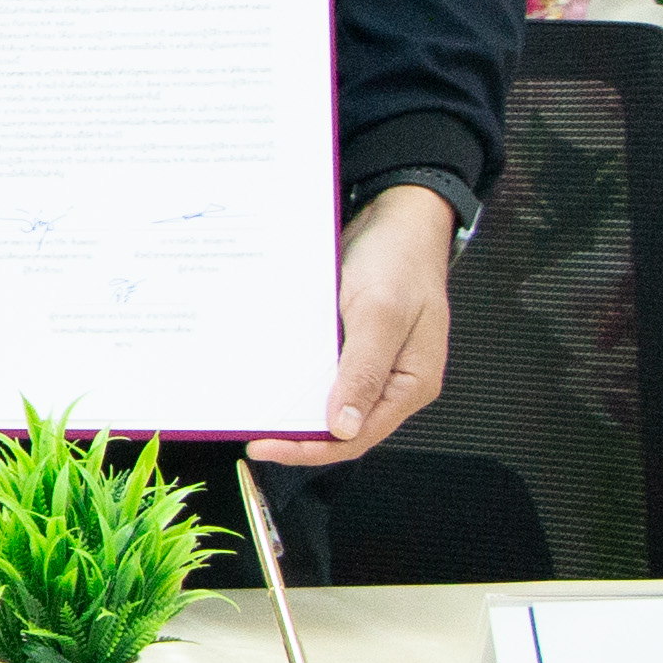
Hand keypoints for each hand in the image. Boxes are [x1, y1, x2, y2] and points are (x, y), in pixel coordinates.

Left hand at [251, 184, 456, 465]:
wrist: (397, 214)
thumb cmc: (400, 259)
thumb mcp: (381, 314)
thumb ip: (365, 370)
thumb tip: (343, 427)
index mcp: (410, 383)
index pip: (358, 435)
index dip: (313, 448)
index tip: (269, 446)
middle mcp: (391, 379)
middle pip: (340, 424)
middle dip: (298, 434)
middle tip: (252, 434)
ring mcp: (369, 361)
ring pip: (326, 398)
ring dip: (293, 406)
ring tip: (252, 411)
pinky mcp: (350, 341)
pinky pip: (320, 369)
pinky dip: (295, 375)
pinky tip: (267, 375)